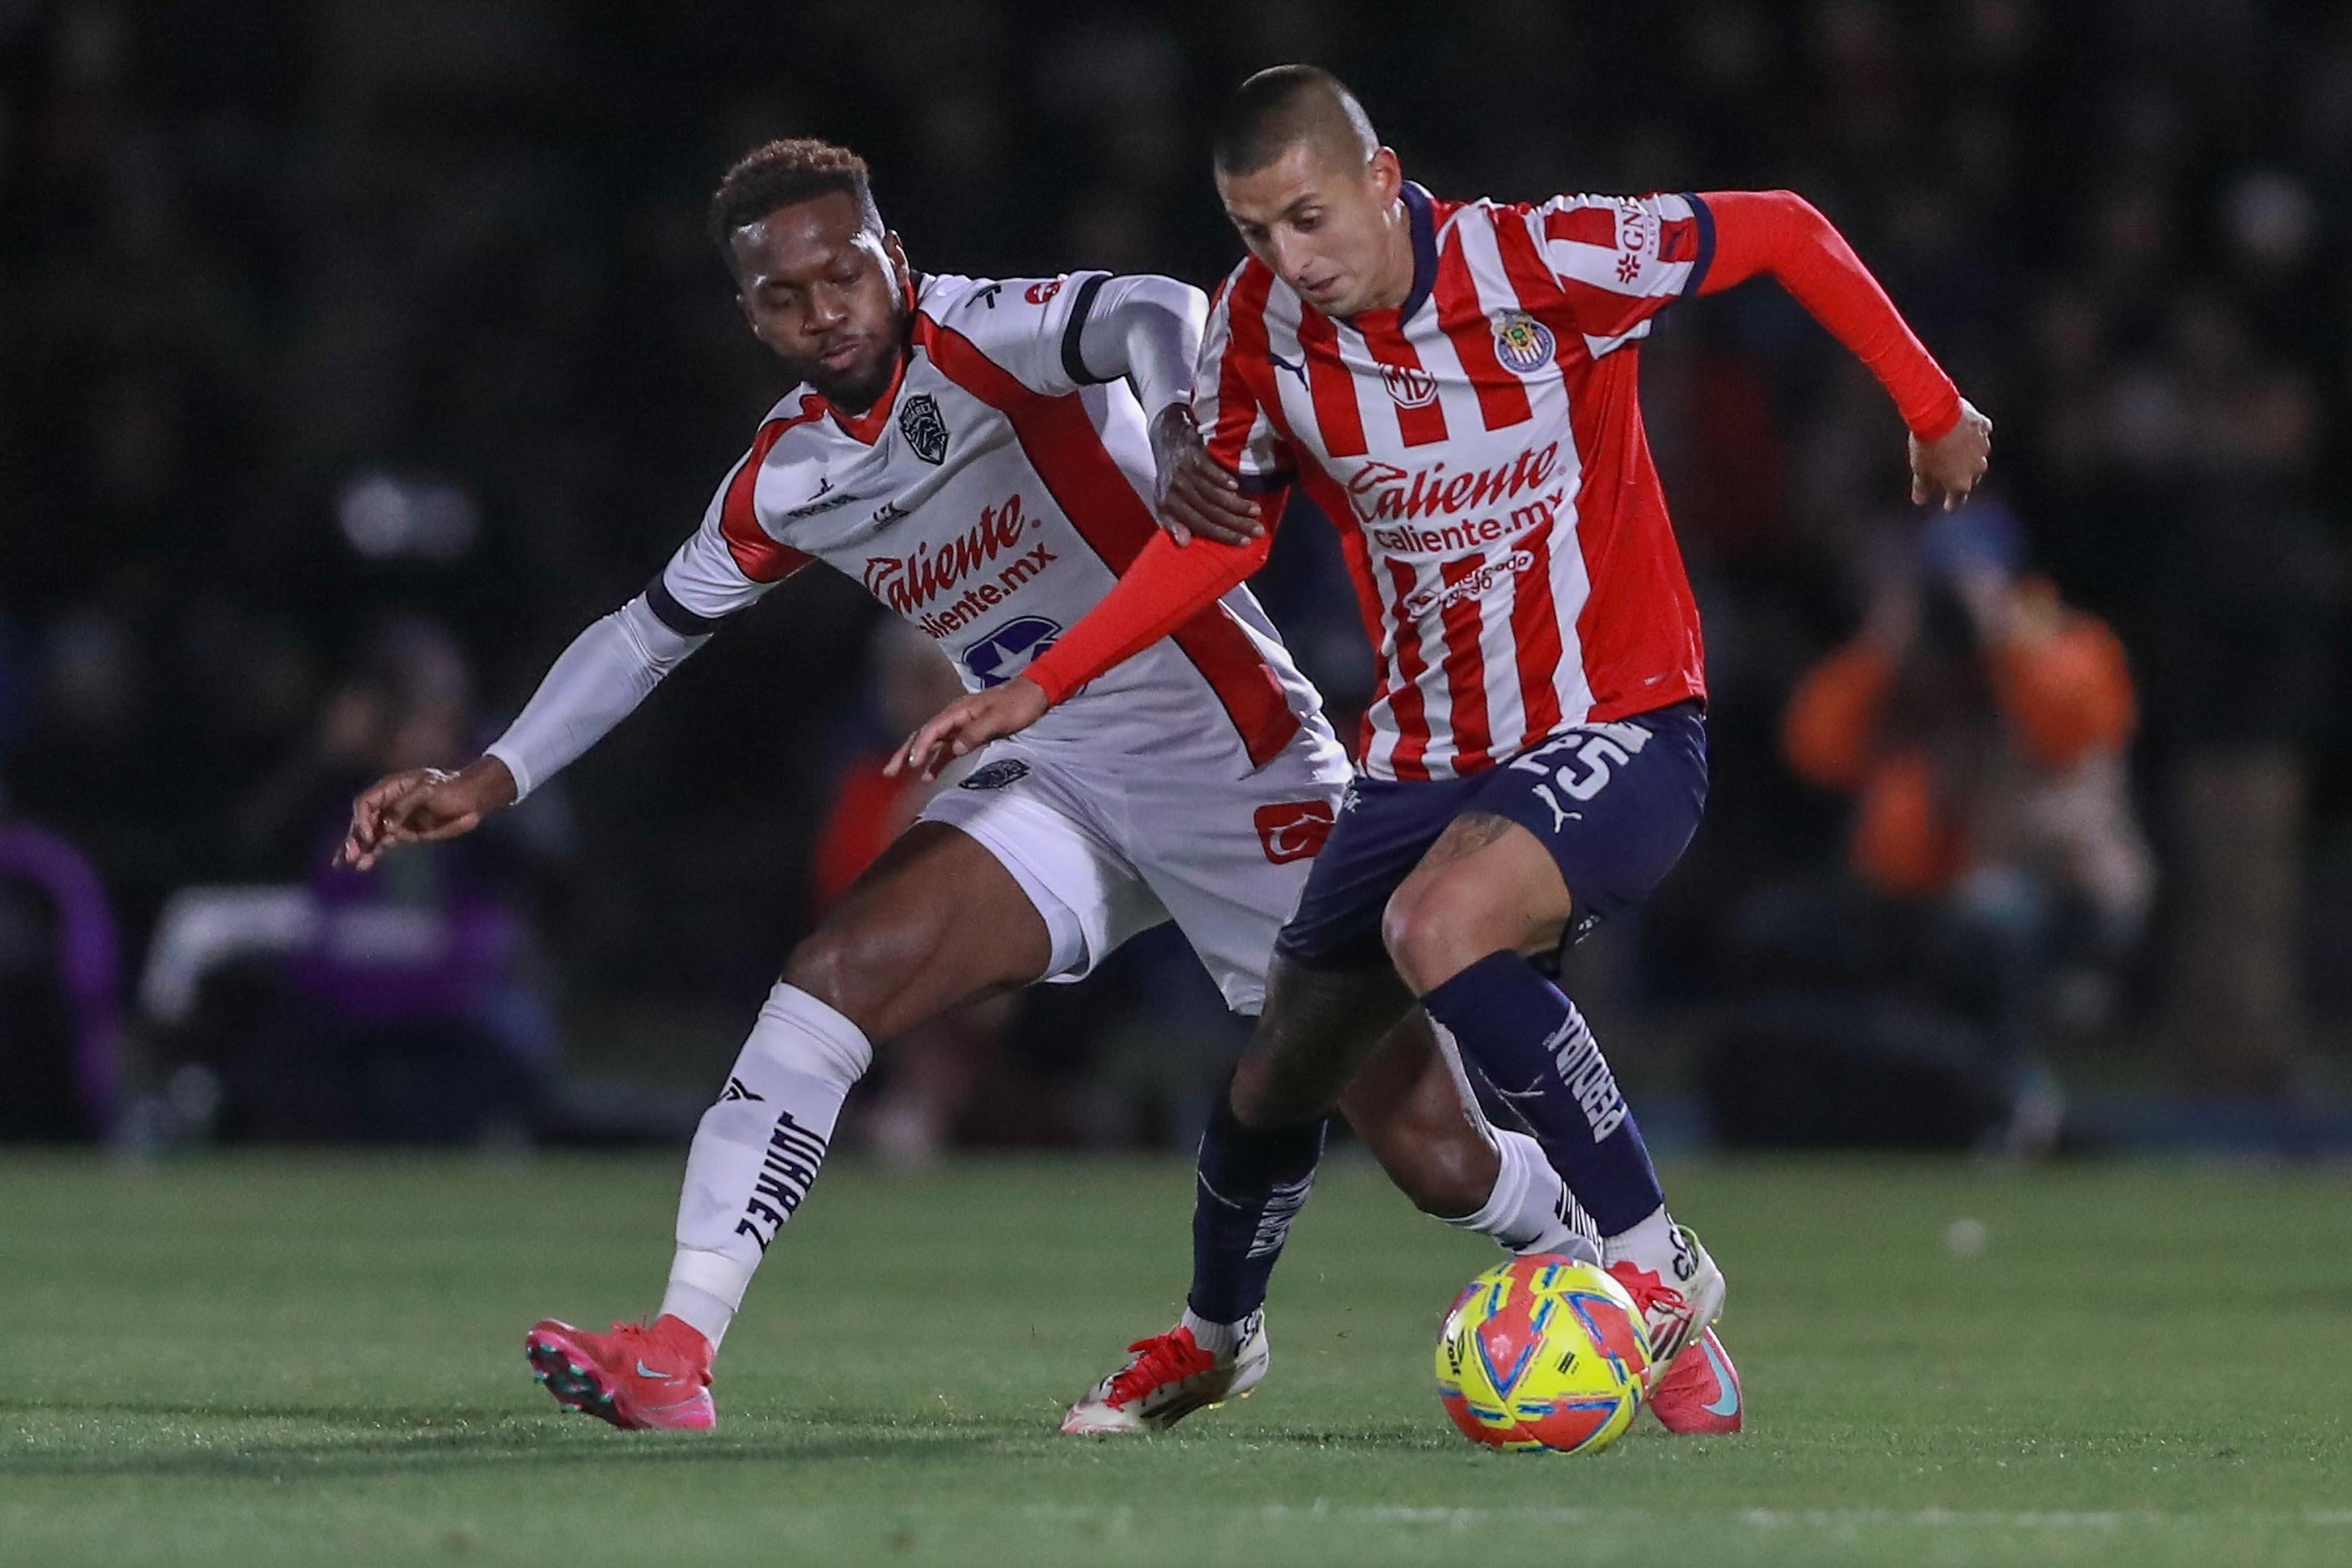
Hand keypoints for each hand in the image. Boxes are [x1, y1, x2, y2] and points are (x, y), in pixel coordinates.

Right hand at [334, 755, 516, 870]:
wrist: (472, 799)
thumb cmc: (452, 788)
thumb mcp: (429, 791)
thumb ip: (405, 806)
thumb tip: (386, 825)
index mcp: (392, 788)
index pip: (366, 803)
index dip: (362, 819)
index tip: (370, 835)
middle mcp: (389, 804)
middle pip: (363, 821)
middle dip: (355, 837)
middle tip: (349, 855)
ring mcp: (396, 820)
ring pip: (370, 835)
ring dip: (358, 848)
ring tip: (347, 863)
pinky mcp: (405, 834)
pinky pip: (383, 844)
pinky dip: (372, 853)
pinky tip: (362, 865)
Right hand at [885, 678, 1048, 781]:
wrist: (1034, 694)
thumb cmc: (1018, 704)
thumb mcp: (1000, 718)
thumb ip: (977, 732)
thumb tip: (954, 750)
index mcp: (959, 710)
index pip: (933, 729)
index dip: (921, 746)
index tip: (911, 762)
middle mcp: (954, 717)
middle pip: (924, 735)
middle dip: (905, 753)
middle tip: (889, 771)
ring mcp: (959, 725)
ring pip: (931, 743)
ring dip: (915, 758)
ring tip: (898, 775)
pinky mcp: (967, 734)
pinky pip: (945, 749)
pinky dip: (935, 761)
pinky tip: (928, 776)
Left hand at [1149, 402, 1262, 546]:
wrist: (1166, 441)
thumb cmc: (1169, 479)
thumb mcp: (1164, 504)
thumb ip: (1174, 523)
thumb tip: (1184, 543)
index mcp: (1169, 506)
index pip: (1201, 525)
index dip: (1224, 535)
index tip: (1245, 542)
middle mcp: (1177, 490)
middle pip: (1211, 511)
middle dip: (1237, 523)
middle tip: (1258, 529)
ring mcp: (1185, 472)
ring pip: (1214, 493)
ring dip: (1237, 504)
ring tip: (1256, 511)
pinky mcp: (1194, 455)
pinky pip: (1212, 470)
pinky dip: (1225, 479)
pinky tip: (1239, 487)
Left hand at [1910, 397, 1991, 510]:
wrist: (1938, 415)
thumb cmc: (1928, 445)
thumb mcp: (1920, 471)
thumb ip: (1922, 487)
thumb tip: (1920, 499)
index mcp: (1961, 482)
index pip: (1957, 499)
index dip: (1951, 503)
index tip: (1948, 506)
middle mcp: (1977, 467)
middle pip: (1970, 477)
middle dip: (1960, 477)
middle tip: (1949, 474)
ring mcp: (1983, 446)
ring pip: (1978, 455)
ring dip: (1968, 455)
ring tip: (1954, 450)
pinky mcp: (1984, 427)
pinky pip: (1980, 433)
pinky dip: (1973, 434)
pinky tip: (1964, 431)